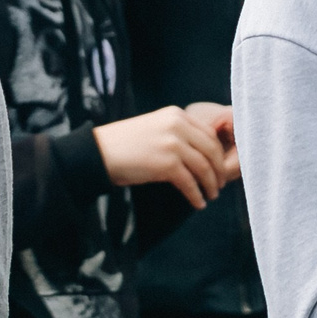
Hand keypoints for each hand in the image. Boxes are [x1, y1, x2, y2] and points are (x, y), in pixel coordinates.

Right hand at [94, 102, 239, 207]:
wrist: (97, 153)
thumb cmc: (124, 145)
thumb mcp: (155, 128)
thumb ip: (179, 134)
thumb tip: (203, 155)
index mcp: (176, 114)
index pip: (209, 133)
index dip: (218, 153)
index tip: (219, 166)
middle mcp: (178, 126)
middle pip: (211, 150)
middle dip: (218, 170)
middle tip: (219, 185)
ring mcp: (173, 144)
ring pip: (204, 167)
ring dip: (210, 185)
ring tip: (211, 196)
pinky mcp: (167, 163)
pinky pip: (189, 182)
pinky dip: (196, 195)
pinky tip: (198, 203)